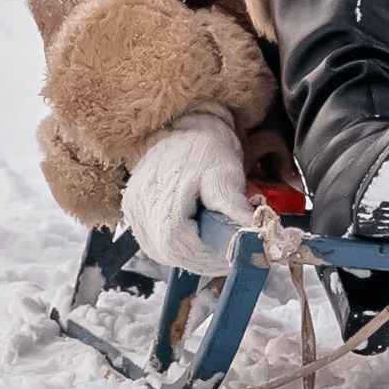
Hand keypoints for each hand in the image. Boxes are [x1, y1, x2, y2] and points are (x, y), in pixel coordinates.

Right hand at [120, 106, 255, 272]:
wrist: (183, 130)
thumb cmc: (204, 151)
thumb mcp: (224, 175)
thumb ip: (235, 207)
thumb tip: (254, 232)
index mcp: (160, 199)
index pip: (179, 246)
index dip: (206, 256)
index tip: (228, 255)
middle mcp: (140, 209)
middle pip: (170, 253)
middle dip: (201, 257)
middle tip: (225, 252)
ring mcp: (135, 211)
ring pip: (162, 251)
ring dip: (189, 254)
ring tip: (212, 243)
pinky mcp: (135, 212)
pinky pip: (155, 242)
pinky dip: (178, 245)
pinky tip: (194, 236)